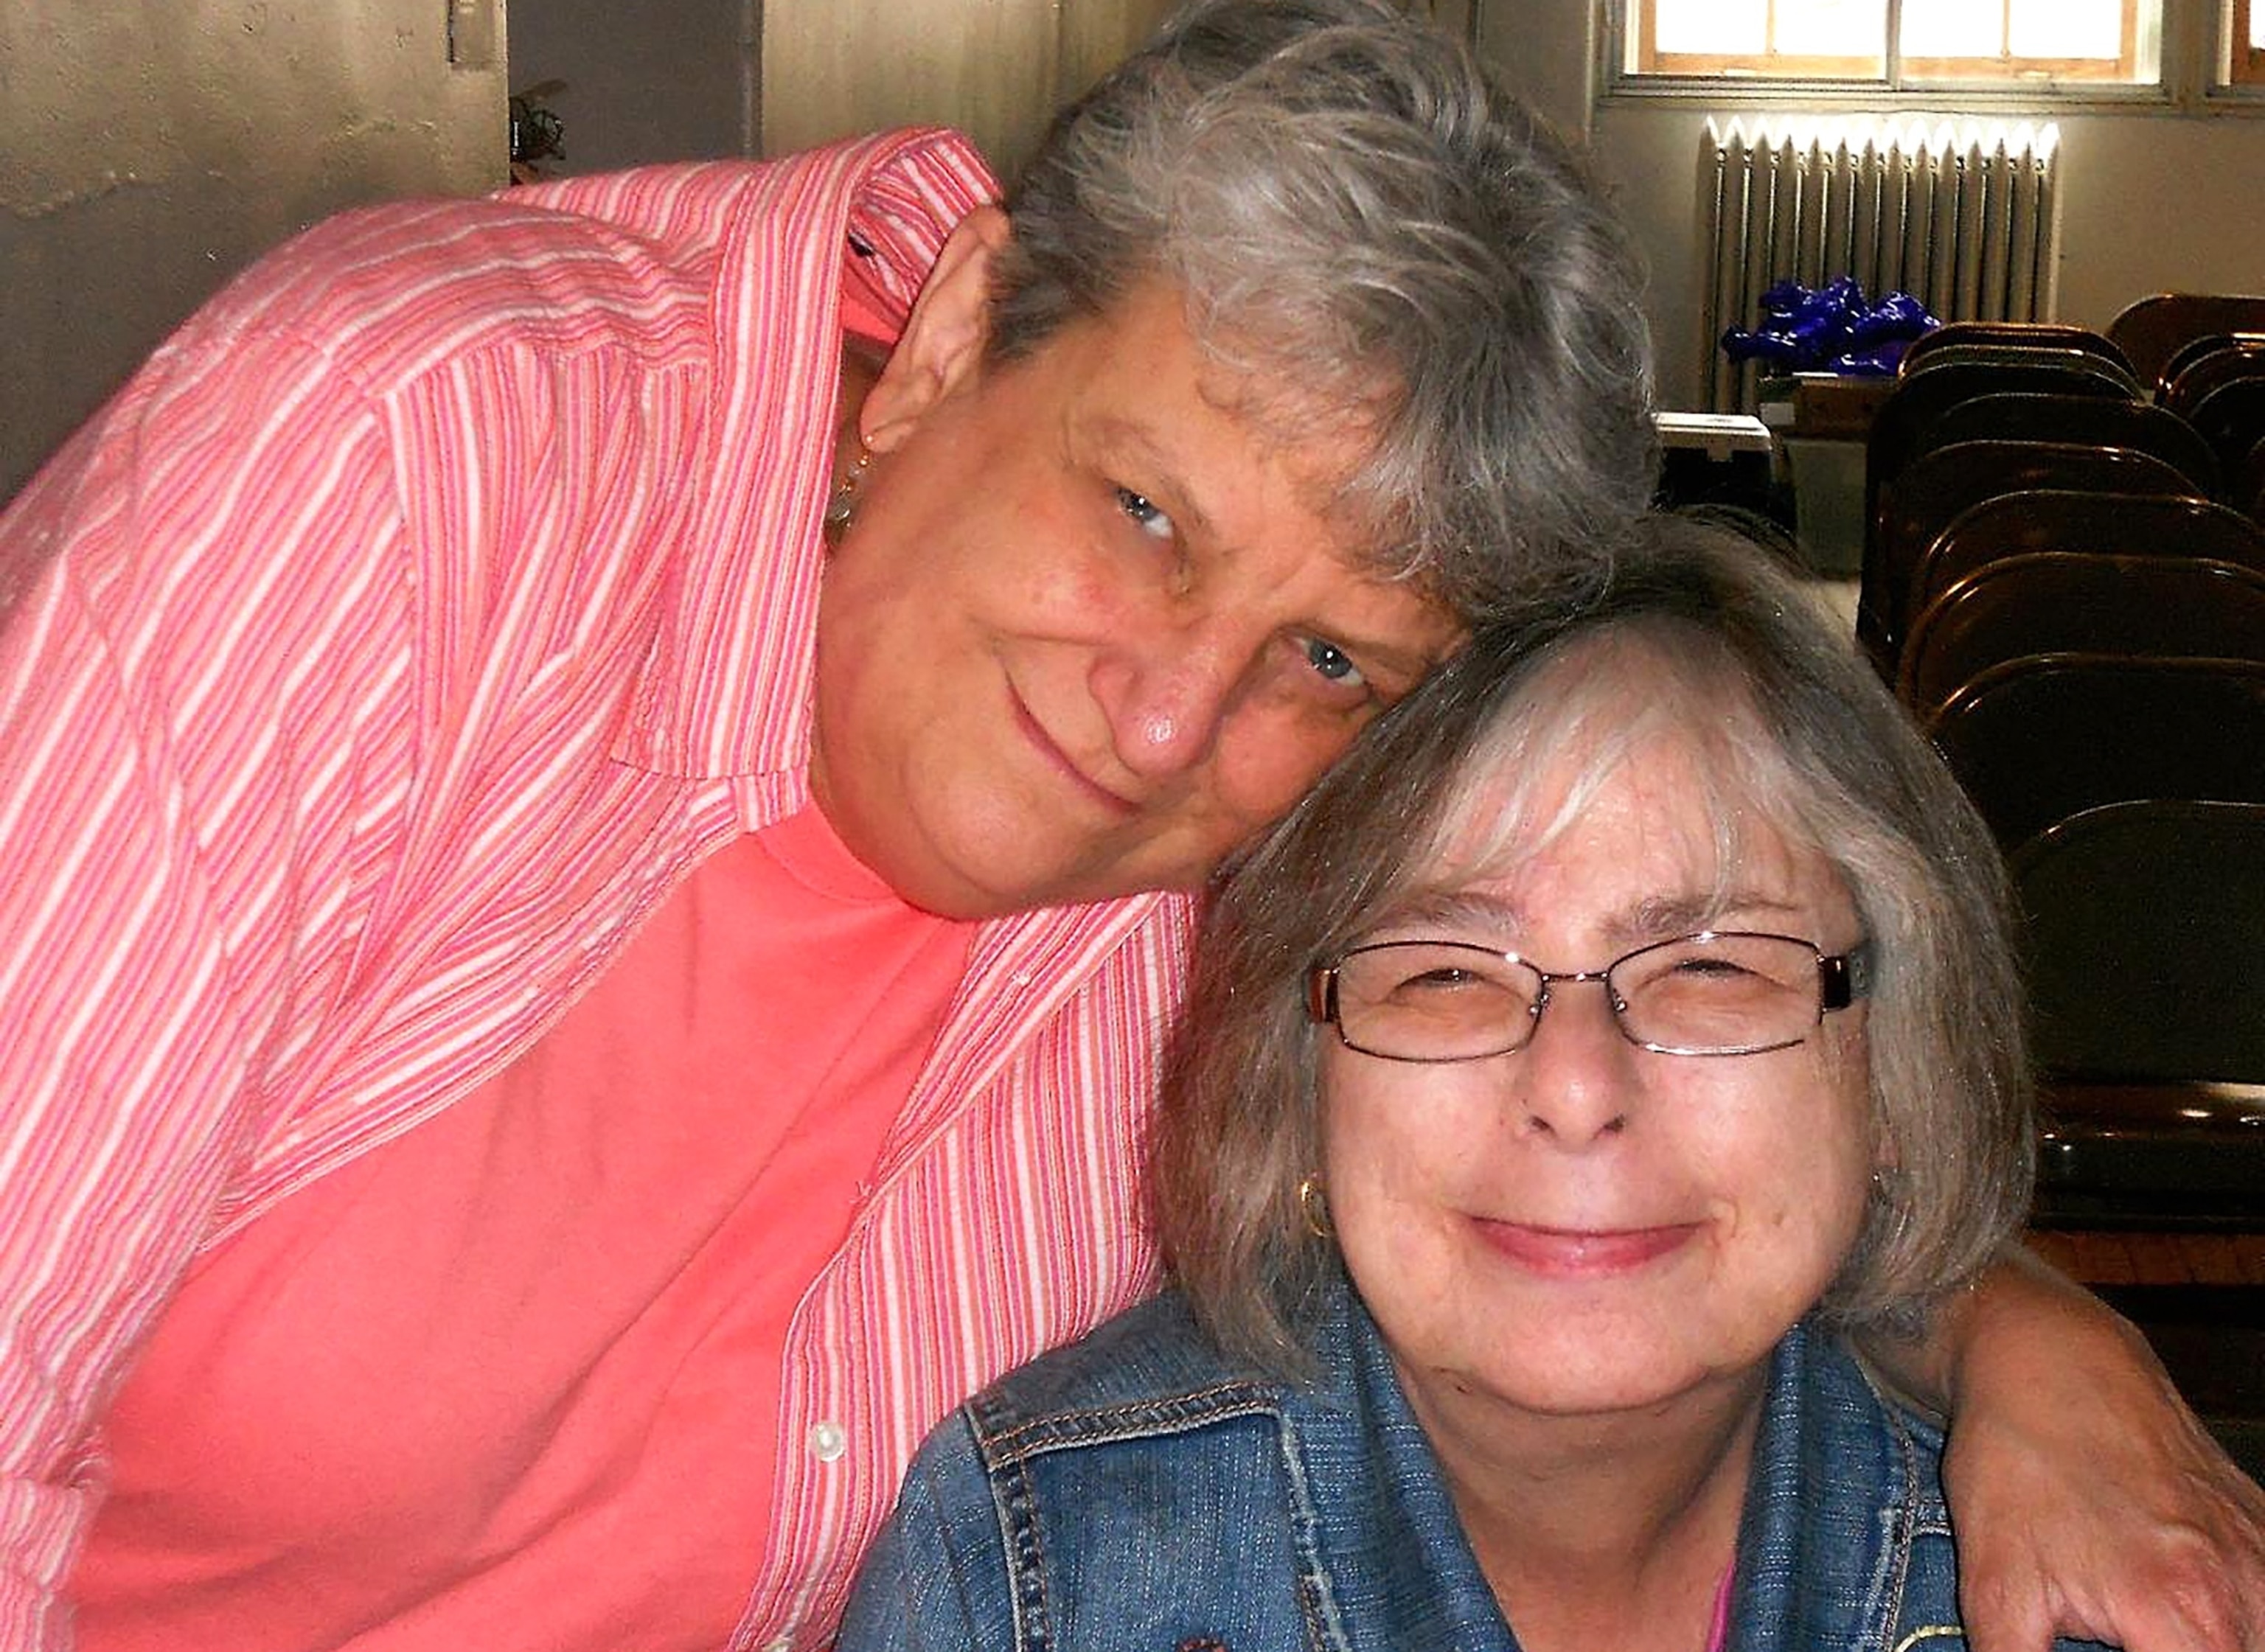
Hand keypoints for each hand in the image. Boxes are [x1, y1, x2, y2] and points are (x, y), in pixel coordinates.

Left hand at [1940, 1270, 2264, 1651]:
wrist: (2048, 1361)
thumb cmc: (2018, 1466)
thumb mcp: (1995, 1587)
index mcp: (2186, 1618)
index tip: (2109, 1649)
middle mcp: (2243, 1591)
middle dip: (2176, 1649)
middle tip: (2123, 1631)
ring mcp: (2263, 1556)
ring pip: (2259, 1634)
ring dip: (2213, 1639)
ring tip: (2149, 1619)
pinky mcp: (2264, 1526)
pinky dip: (2241, 1616)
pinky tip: (2185, 1600)